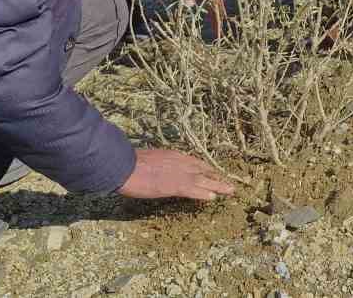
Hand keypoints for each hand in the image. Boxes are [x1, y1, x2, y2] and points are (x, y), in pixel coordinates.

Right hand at [117, 148, 234, 199]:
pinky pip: (194, 190)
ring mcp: (179, 173)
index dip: (204, 168)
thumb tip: (155, 169)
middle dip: (215, 176)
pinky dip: (204, 193)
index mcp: (172, 155)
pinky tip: (212, 198)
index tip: (212, 172)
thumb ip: (156, 164)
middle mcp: (180, 162)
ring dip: (218, 185)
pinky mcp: (175, 185)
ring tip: (230, 191)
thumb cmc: (128, 163)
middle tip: (228, 182)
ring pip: (204, 180)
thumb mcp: (147, 159)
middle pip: (203, 169)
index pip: (194, 162)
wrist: (123, 165)